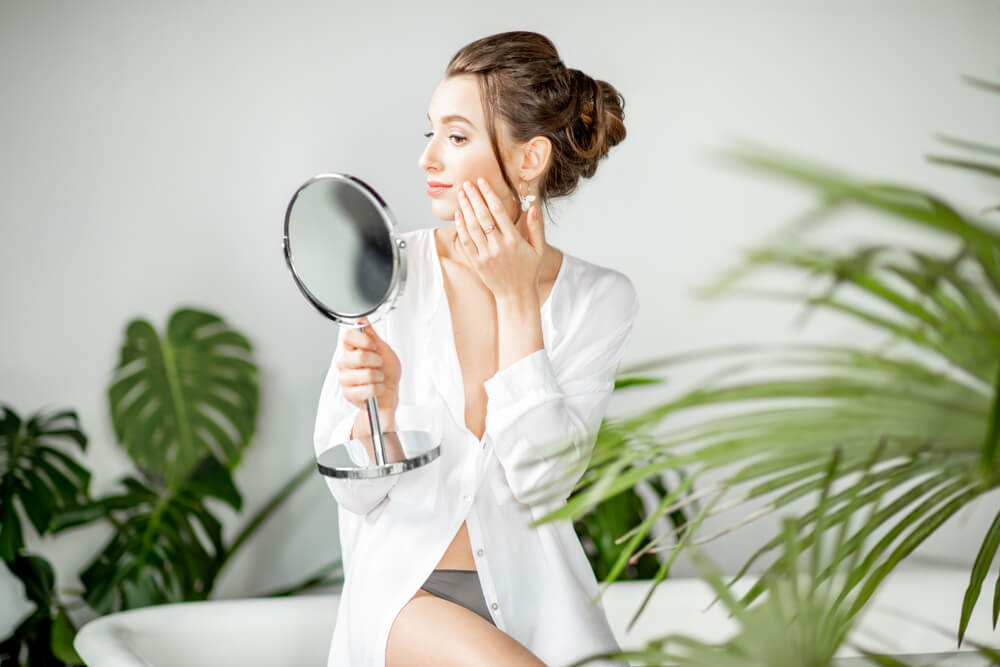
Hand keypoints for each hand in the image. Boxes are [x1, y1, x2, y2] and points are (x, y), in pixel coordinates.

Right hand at [336, 317, 400, 413]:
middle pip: (359, 356)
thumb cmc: (386, 371)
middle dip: (377, 361)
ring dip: (379, 377)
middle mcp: (345, 363)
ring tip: (378, 378)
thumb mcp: (382, 349)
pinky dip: (378, 389)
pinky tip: (377, 388)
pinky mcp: (349, 395)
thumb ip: (371, 334)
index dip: (364, 340)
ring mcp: (345, 379)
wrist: (389, 392)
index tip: (374, 346)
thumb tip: (362, 318)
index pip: (348, 336)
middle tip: (378, 364)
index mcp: (350, 349)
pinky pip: (368, 389)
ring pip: (366, 374)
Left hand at [454, 178, 544, 300]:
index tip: (482, 182)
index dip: (489, 194)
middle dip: (474, 197)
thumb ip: (536, 227)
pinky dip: (461, 227)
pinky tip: (459, 214)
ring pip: (472, 227)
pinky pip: (466, 242)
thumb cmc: (529, 271)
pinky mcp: (477, 263)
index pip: (499, 211)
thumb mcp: (539, 249)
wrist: (516, 295)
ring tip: (461, 194)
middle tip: (467, 183)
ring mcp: (486, 255)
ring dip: (466, 208)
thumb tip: (532, 207)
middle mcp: (499, 246)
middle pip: (483, 216)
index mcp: (514, 240)